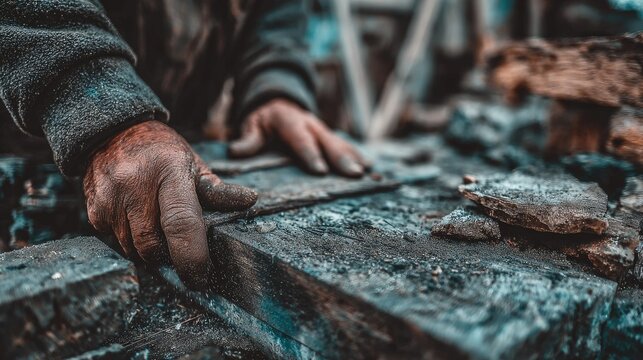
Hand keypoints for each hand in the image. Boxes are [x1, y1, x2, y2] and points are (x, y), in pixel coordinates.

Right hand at [84, 121, 256, 285]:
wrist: (112, 133)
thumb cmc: (162, 153)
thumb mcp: (193, 164)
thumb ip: (217, 190)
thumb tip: (250, 201)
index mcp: (169, 172)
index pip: (181, 224)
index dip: (192, 257)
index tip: (201, 278)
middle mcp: (135, 185)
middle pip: (154, 246)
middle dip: (170, 257)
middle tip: (180, 248)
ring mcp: (110, 199)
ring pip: (134, 250)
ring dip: (150, 250)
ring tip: (158, 226)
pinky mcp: (94, 210)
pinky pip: (116, 243)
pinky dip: (131, 241)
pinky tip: (137, 219)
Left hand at [230, 99, 367, 176]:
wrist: (277, 103)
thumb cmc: (263, 121)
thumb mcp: (252, 126)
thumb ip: (248, 139)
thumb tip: (235, 151)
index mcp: (288, 120)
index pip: (300, 138)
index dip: (310, 154)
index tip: (320, 170)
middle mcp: (309, 123)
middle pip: (326, 141)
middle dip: (341, 159)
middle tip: (353, 174)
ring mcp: (322, 129)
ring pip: (339, 143)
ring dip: (354, 158)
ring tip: (366, 172)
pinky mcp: (329, 135)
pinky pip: (345, 145)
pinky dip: (358, 155)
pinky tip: (370, 168)